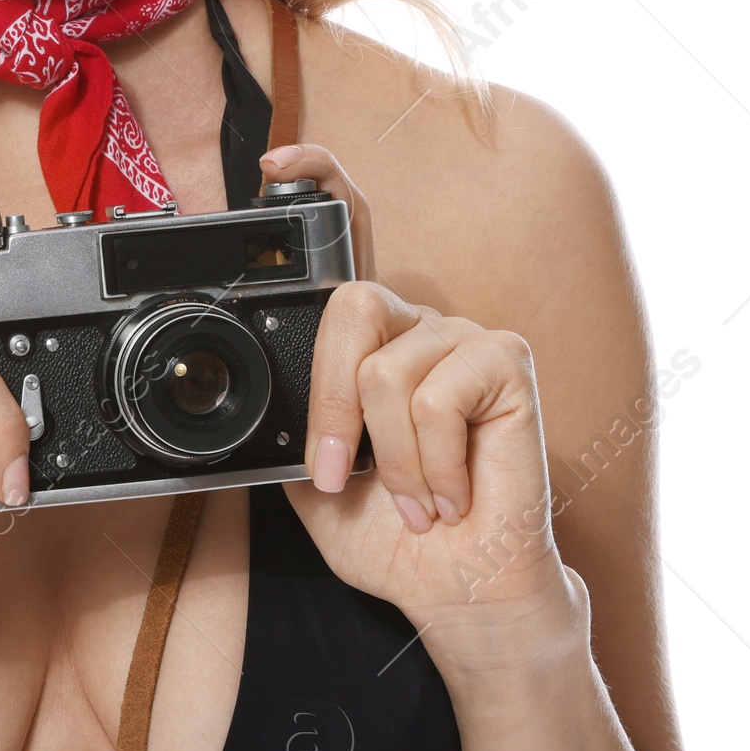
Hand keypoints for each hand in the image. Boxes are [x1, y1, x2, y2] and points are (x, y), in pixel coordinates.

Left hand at [261, 144, 576, 666]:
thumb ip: (284, 425)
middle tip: (333, 473)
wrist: (457, 589)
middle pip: (348, 305)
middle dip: (330, 403)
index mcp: (368, 339)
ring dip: (387, 460)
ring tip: (413, 498)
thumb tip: (244, 403)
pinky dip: (427, 463)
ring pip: (384, 370)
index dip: (318, 181)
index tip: (276, 162)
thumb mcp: (309, 478)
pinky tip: (449, 492)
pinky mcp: (505, 358)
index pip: (348, 236)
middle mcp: (413, 322)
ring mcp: (461, 334)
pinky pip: (433, 396)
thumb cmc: (391, 534)